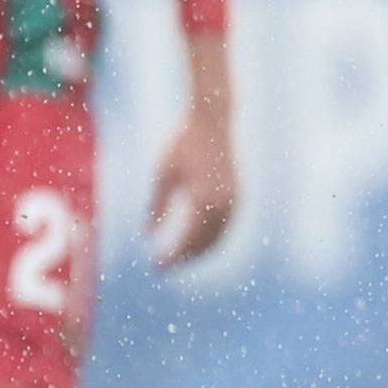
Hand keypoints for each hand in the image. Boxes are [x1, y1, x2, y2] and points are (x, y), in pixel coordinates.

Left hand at [145, 102, 241, 268]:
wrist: (213, 120)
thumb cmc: (183, 143)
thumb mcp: (163, 174)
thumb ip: (156, 206)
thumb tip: (148, 235)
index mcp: (202, 199)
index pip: (187, 239)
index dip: (172, 256)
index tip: (157, 266)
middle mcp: (223, 204)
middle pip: (204, 243)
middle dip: (184, 258)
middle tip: (164, 267)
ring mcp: (234, 200)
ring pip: (218, 237)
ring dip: (199, 251)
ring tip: (179, 258)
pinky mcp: (238, 195)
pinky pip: (226, 226)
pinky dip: (211, 238)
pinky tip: (196, 241)